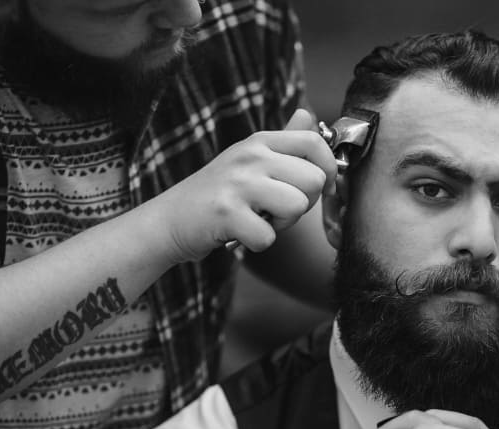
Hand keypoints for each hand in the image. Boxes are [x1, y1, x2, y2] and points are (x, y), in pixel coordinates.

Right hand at [155, 108, 336, 260]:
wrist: (169, 219)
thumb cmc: (217, 193)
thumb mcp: (248, 159)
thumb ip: (282, 141)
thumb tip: (308, 115)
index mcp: (260, 142)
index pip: (314, 142)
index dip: (329, 169)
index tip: (323, 189)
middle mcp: (250, 157)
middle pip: (314, 180)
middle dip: (303, 204)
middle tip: (275, 210)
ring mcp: (238, 183)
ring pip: (297, 206)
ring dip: (283, 224)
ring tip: (259, 219)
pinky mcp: (226, 213)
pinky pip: (269, 236)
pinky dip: (258, 243)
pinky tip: (241, 234)